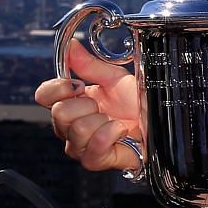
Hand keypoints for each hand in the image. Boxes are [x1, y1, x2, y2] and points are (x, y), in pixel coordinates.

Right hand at [34, 39, 144, 173]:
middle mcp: (71, 126)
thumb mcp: (116, 79)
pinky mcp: (96, 160)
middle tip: (104, 107)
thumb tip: (71, 46)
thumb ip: (90, 65)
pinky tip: (121, 130)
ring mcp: (81, 145)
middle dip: (87, 105)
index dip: (58, 88)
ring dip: (102, 120)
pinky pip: (92, 147)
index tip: (79, 85)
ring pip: (76, 130)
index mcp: (73, 103)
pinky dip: (110, 134)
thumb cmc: (140, 106)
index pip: (44, 96)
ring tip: (116, 120)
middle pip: (58, 113)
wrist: (163, 124)